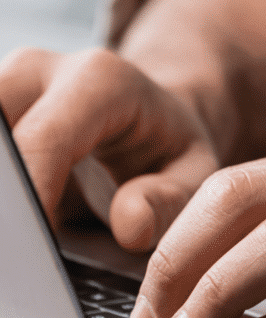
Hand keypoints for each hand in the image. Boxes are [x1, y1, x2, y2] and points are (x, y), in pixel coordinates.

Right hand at [0, 47, 218, 248]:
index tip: (33, 249)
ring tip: (22, 234)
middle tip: (21, 245)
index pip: (44, 138)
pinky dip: (2, 179)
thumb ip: (168, 200)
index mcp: (103, 81)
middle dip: (7, 189)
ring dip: (3, 186)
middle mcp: (48, 68)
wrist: (153, 112)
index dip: (31, 194)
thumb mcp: (193, 173)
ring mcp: (13, 80)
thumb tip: (129, 225)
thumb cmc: (168, 145)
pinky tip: (15, 213)